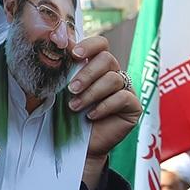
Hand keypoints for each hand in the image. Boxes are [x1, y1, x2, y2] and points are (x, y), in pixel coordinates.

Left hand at [66, 36, 140, 189]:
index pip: (100, 44)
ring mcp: (125, 89)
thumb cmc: (67, 116)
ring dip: (91, 93)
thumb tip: (57, 44)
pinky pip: (122, 98)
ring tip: (75, 107)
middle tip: (71, 89)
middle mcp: (113, 74)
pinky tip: (91, 116)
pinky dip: (104, 106)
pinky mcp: (133, 106)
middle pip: (107, 59)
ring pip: (113, 79)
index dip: (90, 46)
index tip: (74, 55)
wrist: (77, 146)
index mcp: (95, 66)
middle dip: (87, 74)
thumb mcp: (60, 92)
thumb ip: (62, 71)